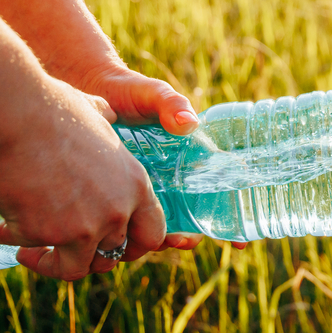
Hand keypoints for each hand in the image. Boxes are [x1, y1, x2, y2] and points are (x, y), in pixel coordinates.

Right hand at [0, 77, 183, 279]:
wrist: (14, 114)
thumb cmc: (52, 108)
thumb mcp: (97, 115)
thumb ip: (107, 124)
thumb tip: (109, 111)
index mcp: (135, 186)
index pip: (151, 234)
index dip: (133, 246)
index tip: (110, 245)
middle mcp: (116, 211)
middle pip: (111, 255)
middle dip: (87, 256)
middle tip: (64, 251)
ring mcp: (82, 227)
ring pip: (75, 268)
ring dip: (49, 263)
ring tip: (29, 252)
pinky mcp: (44, 233)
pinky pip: (25, 248)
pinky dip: (4, 238)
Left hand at [73, 63, 246, 249]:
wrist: (89, 91)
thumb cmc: (128, 91)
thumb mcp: (153, 94)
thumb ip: (170, 104)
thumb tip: (188, 123)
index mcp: (191, 161)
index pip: (218, 193)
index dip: (231, 220)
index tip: (241, 241)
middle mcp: (174, 180)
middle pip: (192, 218)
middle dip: (192, 236)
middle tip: (185, 240)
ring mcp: (147, 189)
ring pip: (160, 225)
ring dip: (163, 239)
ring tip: (161, 241)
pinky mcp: (120, 194)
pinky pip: (130, 221)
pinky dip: (132, 234)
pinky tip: (127, 237)